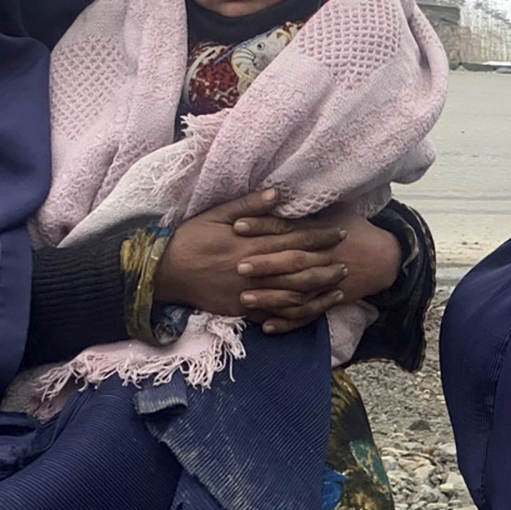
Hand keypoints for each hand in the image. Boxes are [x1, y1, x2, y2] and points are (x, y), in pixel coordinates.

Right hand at [155, 191, 347, 323]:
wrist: (163, 272)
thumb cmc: (190, 238)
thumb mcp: (216, 214)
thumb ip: (249, 204)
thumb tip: (278, 194)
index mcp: (249, 243)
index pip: (293, 238)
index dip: (319, 236)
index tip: (340, 232)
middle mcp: (253, 270)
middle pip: (298, 269)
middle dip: (325, 265)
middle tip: (347, 262)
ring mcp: (248, 293)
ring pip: (291, 295)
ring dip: (317, 292)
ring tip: (337, 287)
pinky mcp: (240, 311)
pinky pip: (273, 315)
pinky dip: (294, 315)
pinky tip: (311, 311)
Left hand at [238, 203, 400, 332]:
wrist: (385, 258)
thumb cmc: (356, 229)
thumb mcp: (336, 210)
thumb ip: (307, 206)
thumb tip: (276, 191)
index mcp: (319, 232)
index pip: (286, 227)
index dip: (261, 226)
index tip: (237, 226)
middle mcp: (321, 258)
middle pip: (290, 261)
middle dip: (264, 265)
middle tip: (238, 267)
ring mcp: (325, 283)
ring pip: (296, 292)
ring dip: (271, 297)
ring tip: (245, 299)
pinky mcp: (328, 301)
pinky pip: (307, 315)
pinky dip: (287, 323)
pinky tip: (266, 327)